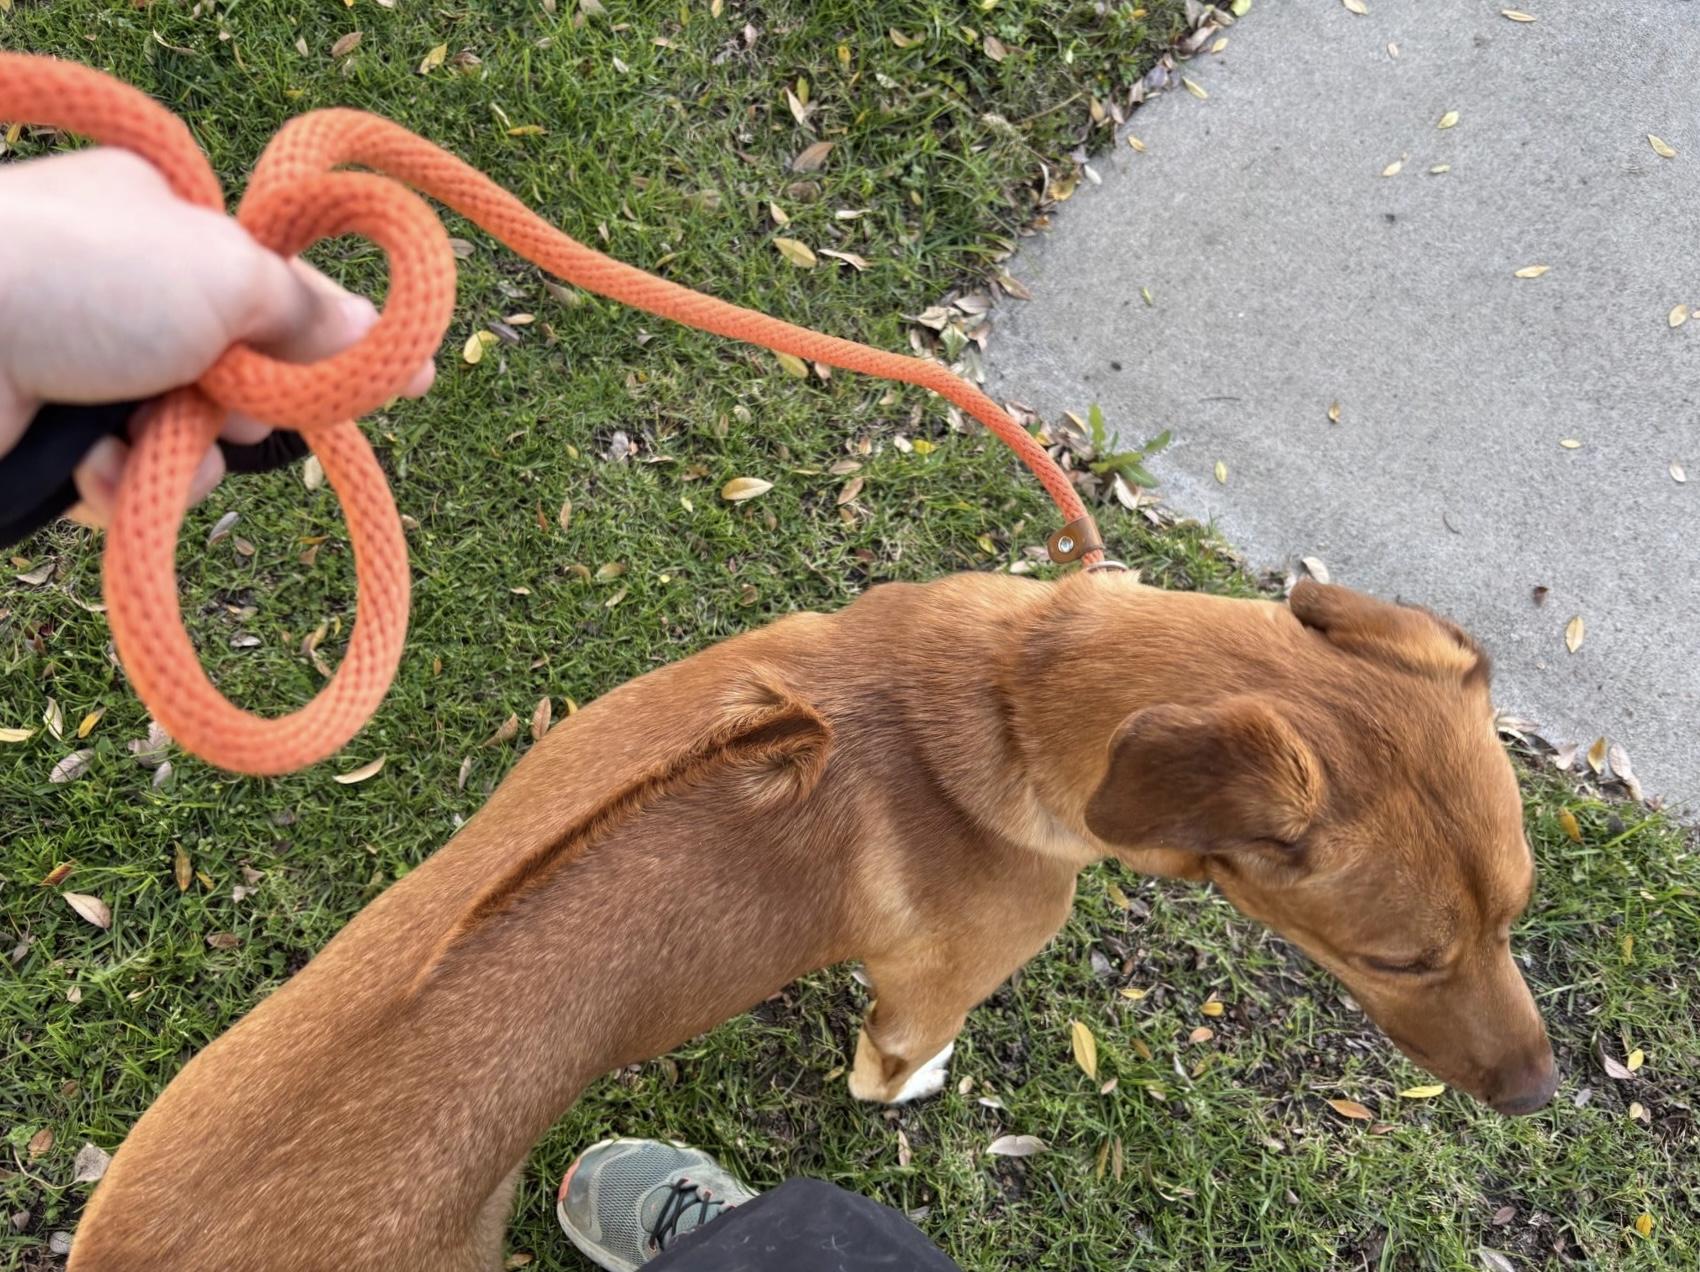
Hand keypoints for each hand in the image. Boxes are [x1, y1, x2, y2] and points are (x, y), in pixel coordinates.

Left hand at [0, 148, 434, 525]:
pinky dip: (126, 487)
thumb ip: (310, 311)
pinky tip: (97, 468)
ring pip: (193, 443)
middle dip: (248, 410)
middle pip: (241, 379)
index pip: (269, 293)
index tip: (376, 383)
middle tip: (235, 409)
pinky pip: (131, 485)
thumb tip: (396, 341)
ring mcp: (85, 369)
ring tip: (146, 440)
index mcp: (162, 224)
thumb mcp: (225, 274)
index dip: (319, 343)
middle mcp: (124, 291)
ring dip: (187, 458)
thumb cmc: (80, 275)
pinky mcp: (51, 443)